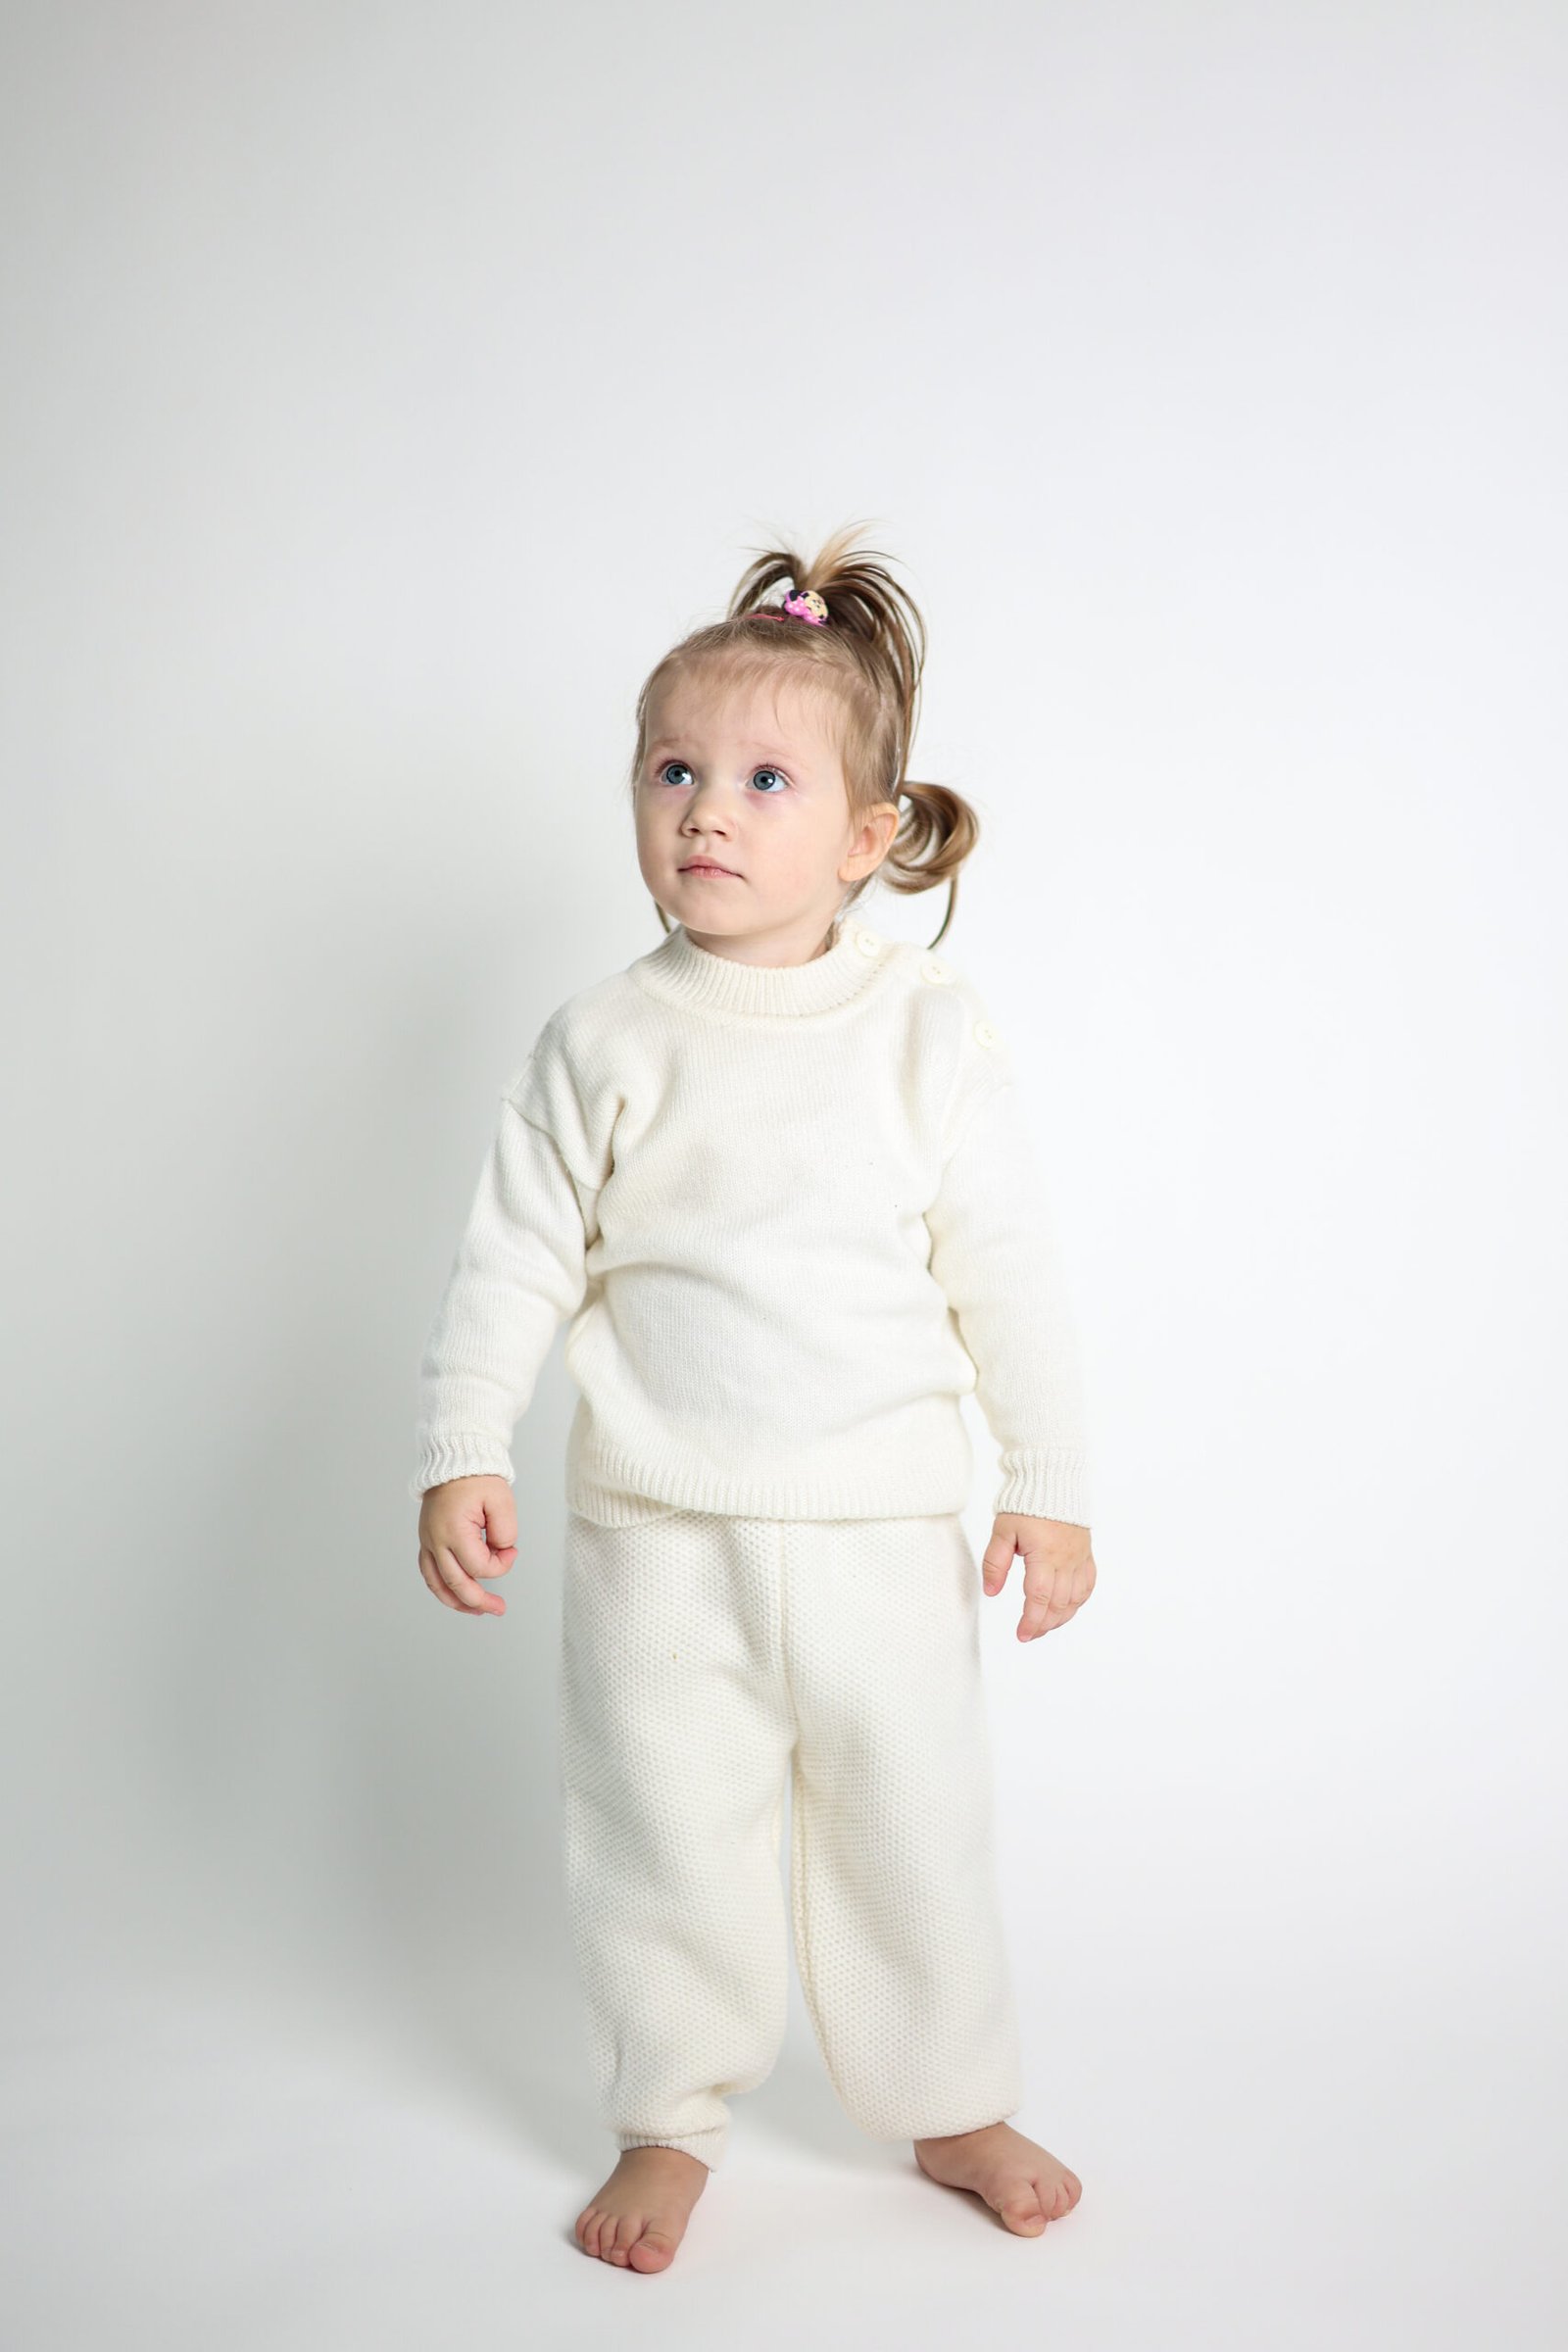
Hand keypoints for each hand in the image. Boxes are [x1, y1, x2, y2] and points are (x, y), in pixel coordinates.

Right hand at [416, 1474, 517, 1616]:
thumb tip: (501, 1553)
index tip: (512, 1550)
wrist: (454, 1460)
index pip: (479, 1566)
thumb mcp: (501, 1500)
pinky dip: (442, 1588)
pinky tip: (457, 1596)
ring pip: (437, 1584)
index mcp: (453, 1530)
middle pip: (456, 1584)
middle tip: (499, 1608)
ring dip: (457, 1602)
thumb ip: (505, 1532)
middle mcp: (435, 1540)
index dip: (501, 1564)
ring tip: (477, 1611)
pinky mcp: (426, 1540)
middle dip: (480, 1600)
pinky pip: (430, 1573)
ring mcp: (427, 1541)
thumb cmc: (477, 1477)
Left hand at [981, 1513, 1095, 1641]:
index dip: (1031, 1620)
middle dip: (1043, 1624)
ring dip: (1060, 1617)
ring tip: (1043, 1626)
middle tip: (1028, 1634)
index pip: (1039, 1597)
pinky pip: (1087, 1585)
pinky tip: (1066, 1608)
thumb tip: (991, 1592)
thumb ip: (995, 1562)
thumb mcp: (1002, 1531)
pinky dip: (1078, 1602)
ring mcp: (1079, 1557)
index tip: (1022, 1635)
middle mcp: (1066, 1559)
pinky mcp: (1085, 1553)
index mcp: (1044, 1554)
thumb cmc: (1024, 1504)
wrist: (1052, 1480)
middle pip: (1058, 1603)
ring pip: (1075, 1598)